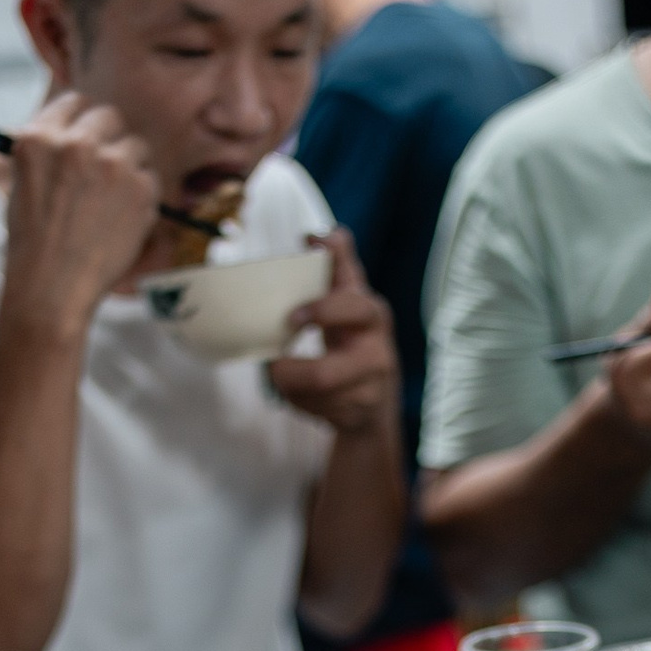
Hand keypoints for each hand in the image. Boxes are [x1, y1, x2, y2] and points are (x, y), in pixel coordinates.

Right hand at [0, 91, 158, 332]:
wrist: (52, 288)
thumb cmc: (33, 243)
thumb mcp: (22, 184)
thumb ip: (48, 152)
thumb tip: (71, 131)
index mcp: (38, 138)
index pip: (74, 103)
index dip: (82, 123)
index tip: (87, 140)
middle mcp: (75, 143)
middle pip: (110, 117)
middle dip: (109, 140)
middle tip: (104, 173)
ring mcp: (111, 164)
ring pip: (136, 146)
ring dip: (130, 167)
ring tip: (111, 203)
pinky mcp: (140, 188)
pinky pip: (151, 178)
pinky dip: (142, 197)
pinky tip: (121, 221)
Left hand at [267, 230, 397, 434]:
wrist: (377, 400)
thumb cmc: (357, 338)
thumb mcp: (352, 300)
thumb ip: (337, 265)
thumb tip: (315, 234)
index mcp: (370, 316)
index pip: (354, 309)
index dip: (323, 311)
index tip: (293, 316)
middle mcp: (376, 354)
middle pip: (324, 376)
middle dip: (291, 374)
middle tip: (273, 365)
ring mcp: (368, 391)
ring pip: (310, 399)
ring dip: (290, 386)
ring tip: (283, 374)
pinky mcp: (358, 416)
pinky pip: (313, 411)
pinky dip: (298, 401)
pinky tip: (301, 393)